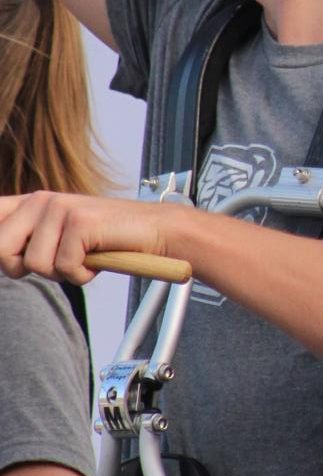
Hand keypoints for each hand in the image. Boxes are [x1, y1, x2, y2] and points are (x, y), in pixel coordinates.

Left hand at [0, 191, 172, 283]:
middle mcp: (41, 200)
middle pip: (1, 249)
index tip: (13, 257)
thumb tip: (3, 259)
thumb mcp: (60, 238)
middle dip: (24, 268)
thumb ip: (28, 241)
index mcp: (32, 202)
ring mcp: (60, 209)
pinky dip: (83, 274)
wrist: (154, 232)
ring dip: (62, 272)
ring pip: (35, 264)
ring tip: (83, 258)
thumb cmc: (108, 240)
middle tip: (56, 262)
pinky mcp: (80, 222)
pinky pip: (65, 267)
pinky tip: (97, 260)